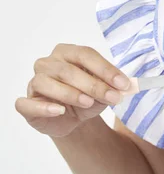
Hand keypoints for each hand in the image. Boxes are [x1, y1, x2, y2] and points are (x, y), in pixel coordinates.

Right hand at [15, 43, 132, 137]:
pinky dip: (44, 107)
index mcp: (67, 53)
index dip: (105, 68)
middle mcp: (48, 63)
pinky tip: (60, 111)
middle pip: (68, 69)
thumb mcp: (103, 93)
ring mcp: (35, 82)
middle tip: (113, 97)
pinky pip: (27, 103)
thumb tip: (126, 86)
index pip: (85, 54)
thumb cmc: (86, 98)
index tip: (123, 84)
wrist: (71, 120)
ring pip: (47, 82)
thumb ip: (112, 87)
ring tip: (88, 103)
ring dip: (71, 93)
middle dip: (94, 84)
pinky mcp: (27, 103)